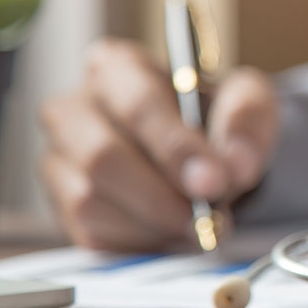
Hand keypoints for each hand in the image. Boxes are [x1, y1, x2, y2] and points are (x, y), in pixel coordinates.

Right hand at [40, 38, 277, 250]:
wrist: (205, 156)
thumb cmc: (218, 119)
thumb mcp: (248, 101)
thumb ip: (247, 119)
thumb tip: (236, 162)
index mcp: (117, 66)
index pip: (138, 104)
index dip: (177, 147)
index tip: (214, 180)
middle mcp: (73, 108)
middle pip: (101, 157)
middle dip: (160, 195)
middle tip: (205, 216)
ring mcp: (60, 158)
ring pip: (91, 201)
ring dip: (152, 222)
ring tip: (195, 221)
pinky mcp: (62, 205)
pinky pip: (91, 233)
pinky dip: (138, 241)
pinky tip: (169, 229)